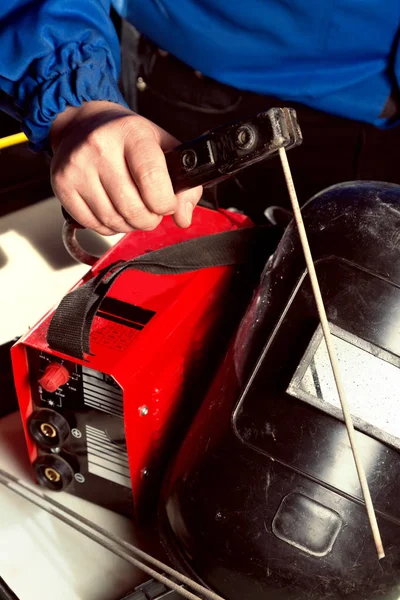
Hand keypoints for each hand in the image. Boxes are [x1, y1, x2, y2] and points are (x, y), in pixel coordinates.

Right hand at [50, 101, 202, 234]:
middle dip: (149, 219)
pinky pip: (94, 225)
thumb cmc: (127, 138)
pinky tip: (114, 210)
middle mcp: (100, 147)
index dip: (165, 203)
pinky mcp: (62, 185)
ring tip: (133, 209)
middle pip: (133, 208)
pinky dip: (110, 226)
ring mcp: (78, 167)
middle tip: (151, 210)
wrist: (83, 125)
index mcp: (131, 133)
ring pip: (114, 221)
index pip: (152, 179)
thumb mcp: (162, 147)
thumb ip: (184, 183)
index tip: (167, 204)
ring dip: (130, 225)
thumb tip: (183, 218)